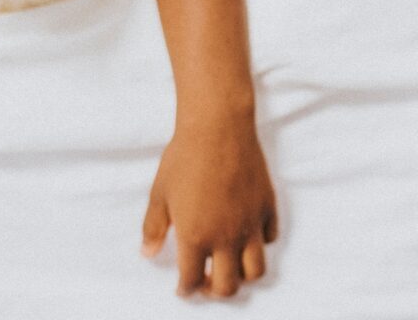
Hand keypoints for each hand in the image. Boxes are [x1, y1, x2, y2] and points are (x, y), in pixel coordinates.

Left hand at [141, 117, 277, 297]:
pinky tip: (246, 235)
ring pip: (255, 271)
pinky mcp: (267, 207)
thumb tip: (148, 252)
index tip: (183, 287)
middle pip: (228, 287)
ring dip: (242, 276)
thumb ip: (154, 228)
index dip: (186, 289)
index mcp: (195, 236)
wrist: (218, 127)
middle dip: (215, 291)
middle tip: (206, 281)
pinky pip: (269, 239)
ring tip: (230, 265)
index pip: (192, 281)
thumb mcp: (159, 194)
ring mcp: (250, 224)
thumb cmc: (184, 158)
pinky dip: (259, 244)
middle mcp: (226, 237)